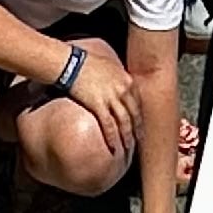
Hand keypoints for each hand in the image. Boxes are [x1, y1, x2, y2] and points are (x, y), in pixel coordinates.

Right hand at [50, 41, 136, 155]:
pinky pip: (108, 124)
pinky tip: (113, 148)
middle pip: (134, 114)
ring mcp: (112, 97)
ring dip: (127, 138)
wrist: (72, 63)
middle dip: (137, 130)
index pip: (138, 103)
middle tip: (138, 143)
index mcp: (127, 80)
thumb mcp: (109, 67)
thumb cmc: (87, 63)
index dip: (140, 117)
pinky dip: (112, 138)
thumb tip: (118, 88)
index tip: (140, 127)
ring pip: (124, 122)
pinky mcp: (98, 104)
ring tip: (127, 150)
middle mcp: (123, 89)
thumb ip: (117, 79)